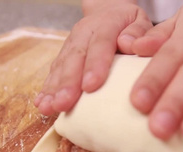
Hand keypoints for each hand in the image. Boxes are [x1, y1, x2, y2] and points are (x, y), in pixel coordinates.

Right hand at [34, 2, 152, 114]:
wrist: (110, 11)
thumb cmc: (129, 23)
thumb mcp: (141, 21)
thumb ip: (139, 32)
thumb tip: (129, 44)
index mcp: (106, 24)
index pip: (100, 43)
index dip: (95, 64)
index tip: (91, 86)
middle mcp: (84, 33)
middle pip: (74, 57)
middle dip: (68, 83)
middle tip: (64, 103)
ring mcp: (71, 44)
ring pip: (60, 66)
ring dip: (53, 89)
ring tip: (48, 108)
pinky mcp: (63, 55)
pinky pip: (53, 72)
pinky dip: (47, 89)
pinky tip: (42, 104)